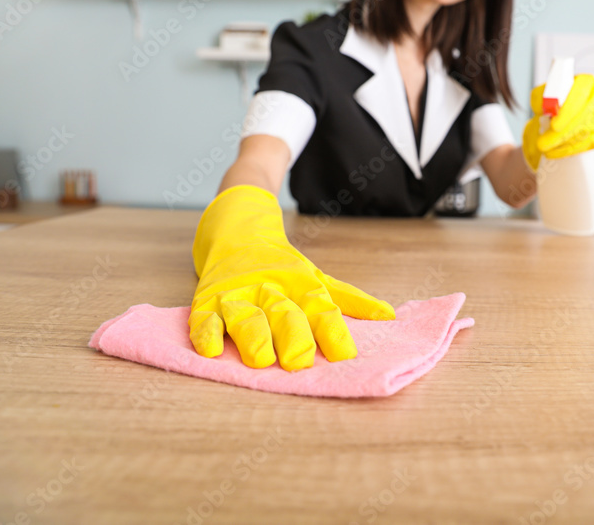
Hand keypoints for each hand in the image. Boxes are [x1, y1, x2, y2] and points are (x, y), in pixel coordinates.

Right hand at [189, 185, 394, 370]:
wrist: (237, 231)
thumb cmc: (283, 266)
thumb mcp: (318, 278)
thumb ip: (349, 300)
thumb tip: (390, 317)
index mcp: (302, 285)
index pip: (322, 308)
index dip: (334, 331)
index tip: (345, 356)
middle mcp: (271, 289)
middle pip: (284, 313)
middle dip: (293, 337)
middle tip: (300, 362)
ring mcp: (239, 294)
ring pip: (246, 316)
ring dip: (253, 336)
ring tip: (261, 360)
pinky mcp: (208, 299)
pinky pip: (204, 317)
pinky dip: (206, 333)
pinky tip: (211, 350)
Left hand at [522, 73, 593, 171]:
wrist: (560, 119)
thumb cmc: (553, 104)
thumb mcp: (542, 96)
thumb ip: (539, 97)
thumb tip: (542, 107)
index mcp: (586, 82)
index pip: (581, 94)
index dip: (568, 111)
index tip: (553, 126)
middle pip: (584, 117)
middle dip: (561, 134)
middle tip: (541, 144)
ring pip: (585, 133)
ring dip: (563, 143)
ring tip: (544, 148)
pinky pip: (588, 145)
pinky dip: (569, 150)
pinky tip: (554, 152)